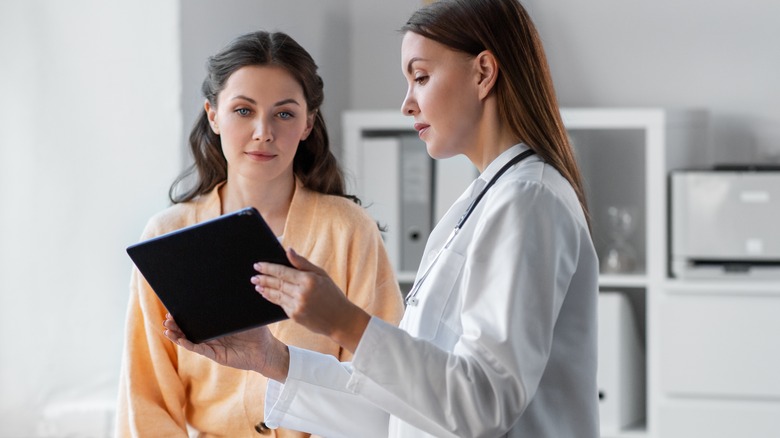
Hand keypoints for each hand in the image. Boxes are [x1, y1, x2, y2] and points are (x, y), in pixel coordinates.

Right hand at [163, 314, 288, 381]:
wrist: (266, 350)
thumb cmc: (258, 332)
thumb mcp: (246, 315)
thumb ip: (236, 305)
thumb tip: (229, 287)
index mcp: (218, 326)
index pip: (198, 319)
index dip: (186, 314)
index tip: (174, 307)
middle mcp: (213, 336)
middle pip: (190, 329)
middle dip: (177, 324)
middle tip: (167, 317)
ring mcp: (213, 346)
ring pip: (191, 340)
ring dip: (178, 335)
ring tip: (167, 329)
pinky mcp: (216, 355)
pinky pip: (200, 349)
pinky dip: (189, 345)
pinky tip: (180, 340)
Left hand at [251, 248, 370, 351]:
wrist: (340, 319)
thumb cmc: (332, 294)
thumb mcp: (321, 274)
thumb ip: (302, 263)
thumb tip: (288, 250)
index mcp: (308, 280)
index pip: (282, 272)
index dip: (268, 268)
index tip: (258, 265)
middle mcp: (301, 293)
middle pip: (277, 283)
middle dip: (263, 278)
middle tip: (254, 275)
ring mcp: (297, 305)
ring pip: (276, 294)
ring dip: (265, 289)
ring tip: (257, 284)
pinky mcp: (295, 316)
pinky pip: (280, 304)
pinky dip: (272, 298)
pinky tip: (267, 294)